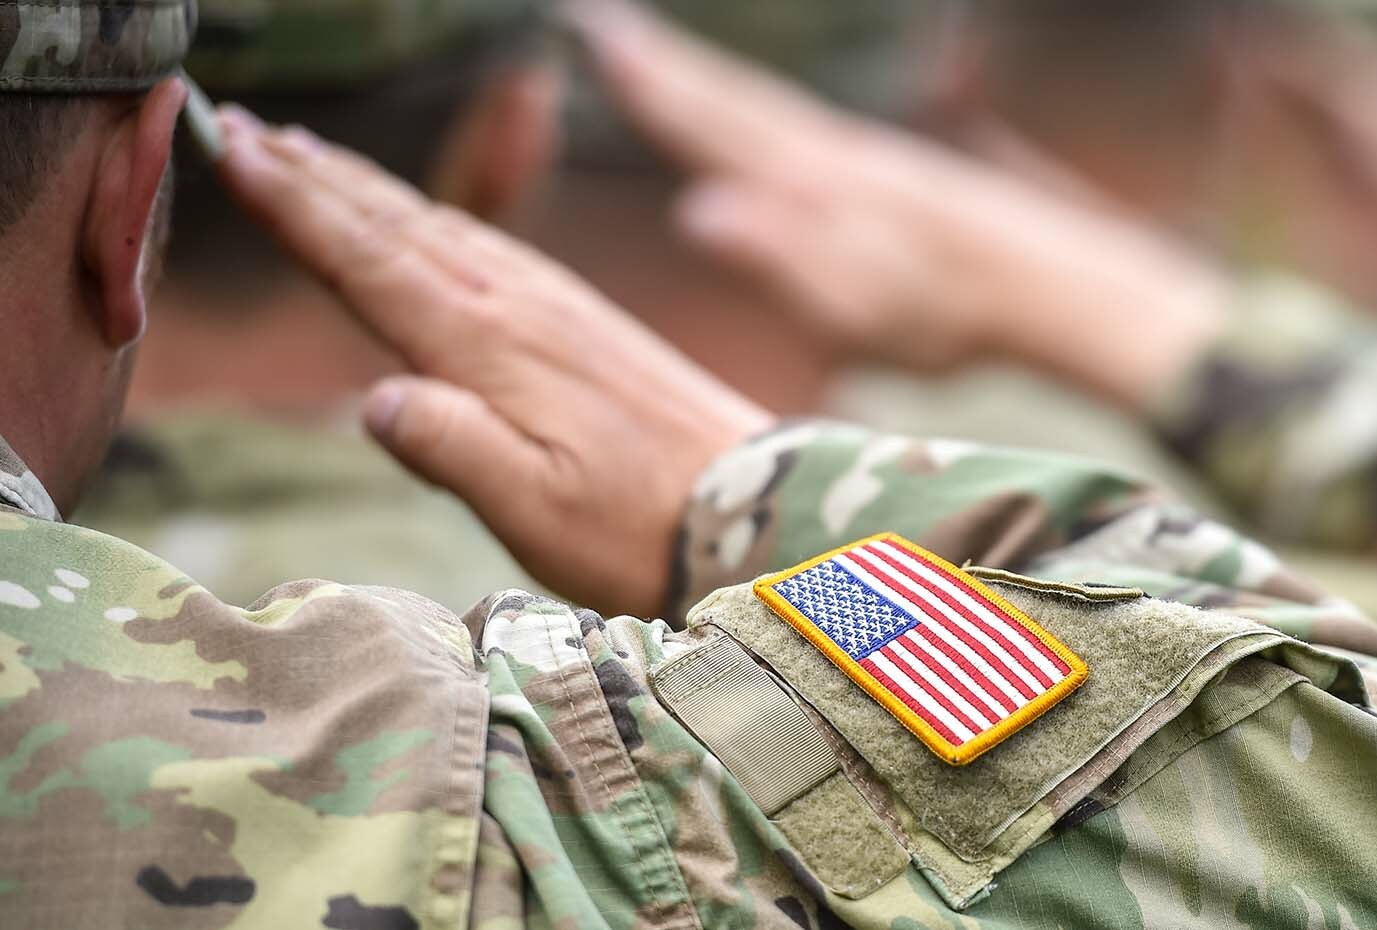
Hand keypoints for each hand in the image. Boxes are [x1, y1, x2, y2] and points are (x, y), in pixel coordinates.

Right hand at [215, 107, 773, 616]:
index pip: (370, 262)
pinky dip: (437, 220)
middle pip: (397, 226)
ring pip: (442, 226)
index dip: (297, 209)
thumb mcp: (536, 510)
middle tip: (243, 130)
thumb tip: (373, 400)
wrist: (757, 512)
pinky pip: (492, 247)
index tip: (234, 154)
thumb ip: (455, 451)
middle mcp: (521, 308)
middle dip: (316, 178)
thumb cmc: (640, 528)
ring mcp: (558, 308)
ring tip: (309, 156)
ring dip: (369, 190)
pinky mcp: (587, 322)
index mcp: (492, 346)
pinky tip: (428, 222)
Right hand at [565, 0, 1228, 411]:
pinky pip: (806, 130)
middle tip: (601, 23)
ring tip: (666, 59)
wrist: (1056, 287)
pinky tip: (769, 127)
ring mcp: (868, 161)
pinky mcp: (897, 177)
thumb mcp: (861, 307)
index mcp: (813, 186)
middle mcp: (834, 157)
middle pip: (735, 101)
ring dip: (713, 83)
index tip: (593, 39)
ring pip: (771, 111)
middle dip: (666, 65)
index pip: (713, 126)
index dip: (651, 88)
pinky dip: (766, 115)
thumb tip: (698, 210)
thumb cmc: (955, 313)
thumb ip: (780, 258)